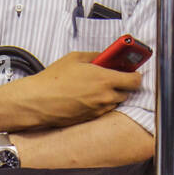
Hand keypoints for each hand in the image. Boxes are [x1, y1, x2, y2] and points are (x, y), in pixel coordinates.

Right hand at [20, 51, 141, 126]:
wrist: (37, 101)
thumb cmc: (53, 80)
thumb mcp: (75, 58)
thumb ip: (96, 56)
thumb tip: (105, 56)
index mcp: (106, 79)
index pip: (135, 80)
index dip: (134, 74)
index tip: (130, 70)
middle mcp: (106, 97)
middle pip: (127, 92)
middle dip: (120, 84)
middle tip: (107, 77)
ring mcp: (99, 109)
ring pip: (114, 102)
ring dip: (109, 95)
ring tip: (91, 87)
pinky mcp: (91, 118)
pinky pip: (102, 110)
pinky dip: (98, 103)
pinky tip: (83, 97)